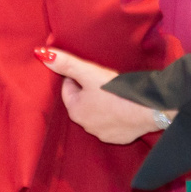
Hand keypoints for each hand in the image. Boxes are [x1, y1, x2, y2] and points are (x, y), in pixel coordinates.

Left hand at [40, 48, 162, 144]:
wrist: (149, 110)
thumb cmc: (117, 91)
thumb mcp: (89, 72)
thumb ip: (66, 63)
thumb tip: (41, 54)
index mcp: (75, 111)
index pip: (68, 88)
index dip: (78, 76)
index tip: (91, 71)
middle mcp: (86, 126)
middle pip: (82, 101)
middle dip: (89, 90)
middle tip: (104, 80)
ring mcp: (103, 134)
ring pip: (97, 112)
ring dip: (102, 102)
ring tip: (115, 91)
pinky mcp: (120, 138)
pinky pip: (113, 123)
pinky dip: (116, 114)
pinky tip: (124, 105)